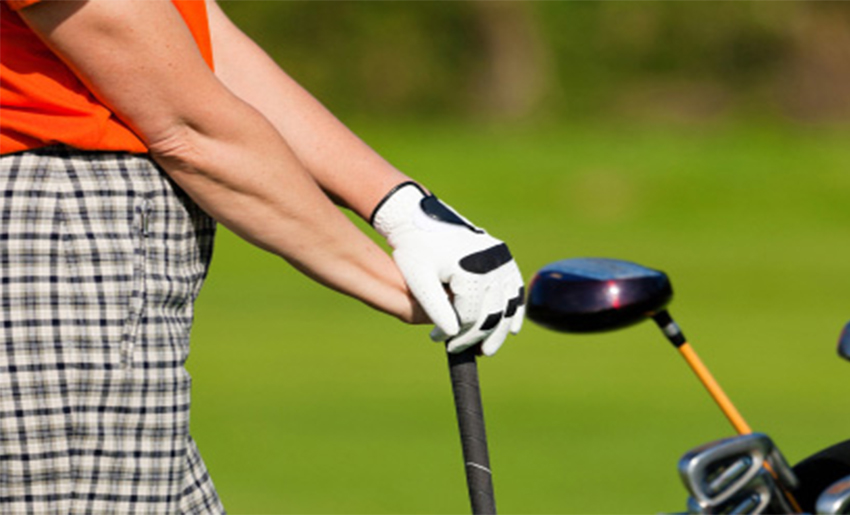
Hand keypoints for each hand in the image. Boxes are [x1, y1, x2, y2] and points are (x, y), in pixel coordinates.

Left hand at [371, 182, 524, 355]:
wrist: (417, 216)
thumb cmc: (414, 249)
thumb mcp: (419, 280)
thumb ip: (436, 308)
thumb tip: (453, 335)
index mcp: (471, 267)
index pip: (470, 316)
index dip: (457, 334)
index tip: (437, 341)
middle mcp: (492, 261)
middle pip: (492, 312)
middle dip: (478, 336)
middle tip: (461, 351)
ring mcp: (501, 256)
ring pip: (508, 302)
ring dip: (501, 328)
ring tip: (488, 348)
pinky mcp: (502, 254)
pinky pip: (514, 286)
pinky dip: (513, 308)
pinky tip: (511, 327)